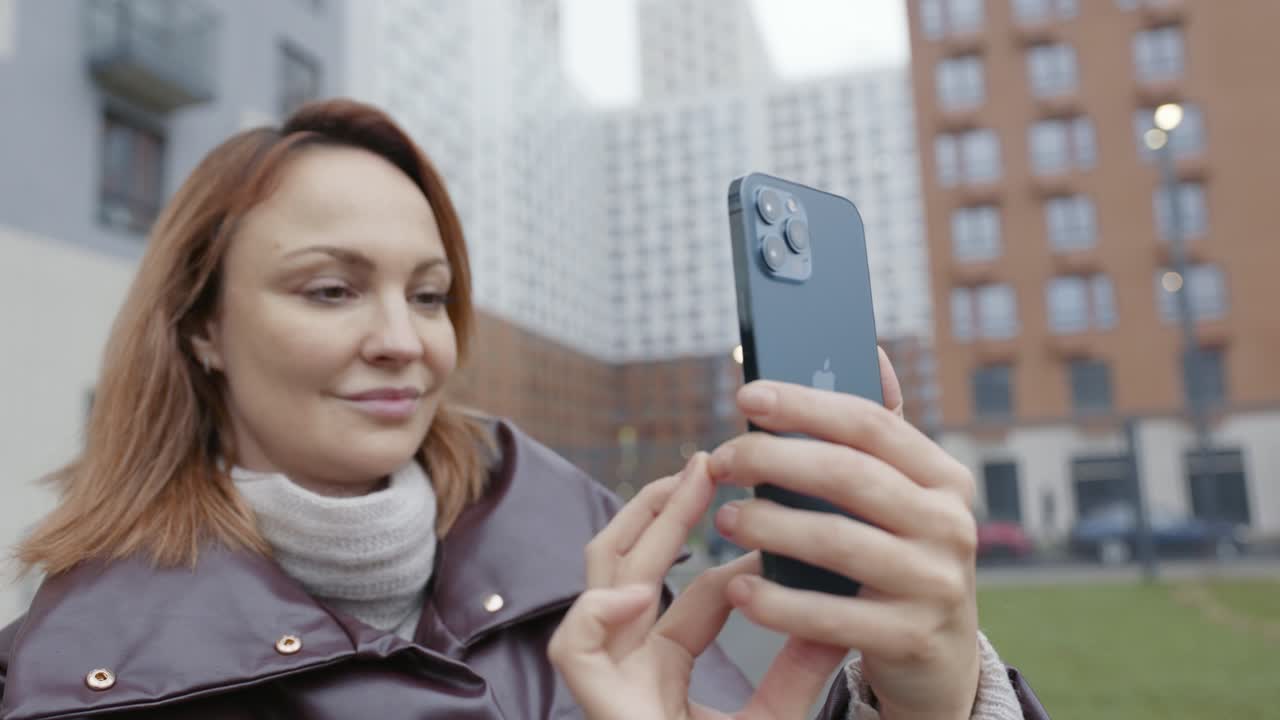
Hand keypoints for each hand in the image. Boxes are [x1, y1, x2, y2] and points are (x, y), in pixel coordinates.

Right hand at [549, 453, 848, 719]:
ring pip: (600, 583)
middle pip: (632, 565)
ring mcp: (609, 680)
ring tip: (686, 483)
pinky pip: (577, 649)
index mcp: (664, 668)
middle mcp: (629, 665)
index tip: (763, 523)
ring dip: (640, 529)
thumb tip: (834, 611)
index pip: (684, 593)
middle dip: (667, 510)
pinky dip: (600, 614)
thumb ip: (798, 670)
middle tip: (711, 462)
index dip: (719, 552)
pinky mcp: (598, 704)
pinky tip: (643, 593)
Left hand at [706, 347, 981, 719]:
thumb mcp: (905, 497)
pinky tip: (739, 590)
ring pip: (836, 542)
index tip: (746, 395)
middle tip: (720, 459)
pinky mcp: (910, 638)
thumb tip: (868, 349)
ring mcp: (935, 584)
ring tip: (723, 518)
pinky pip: (830, 616)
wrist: (940, 659)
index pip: (869, 424)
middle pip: (848, 475)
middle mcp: (949, 524)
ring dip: (768, 525)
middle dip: (772, 459)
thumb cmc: (901, 557)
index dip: (804, 404)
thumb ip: (879, 434)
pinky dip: (778, 602)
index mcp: (943, 477)